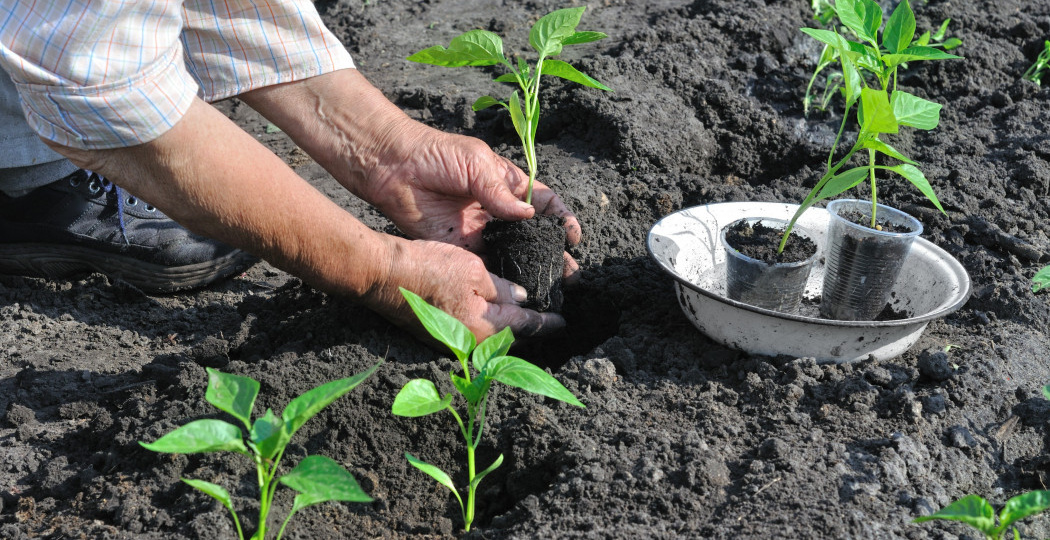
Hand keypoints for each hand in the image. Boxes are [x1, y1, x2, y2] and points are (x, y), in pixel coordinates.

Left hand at [356, 120, 582, 279]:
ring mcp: (480, 230)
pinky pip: (485, 264)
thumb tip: (529, 216)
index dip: (561, 218)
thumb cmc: (437, 155)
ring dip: (532, 268)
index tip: (574, 236)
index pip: (543, 203)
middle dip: (553, 253)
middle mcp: (497, 210)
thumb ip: (501, 193)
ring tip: (553, 287)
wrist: (394, 168)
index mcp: (507, 184)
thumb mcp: (477, 164)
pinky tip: (519, 289)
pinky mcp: (460, 247)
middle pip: (533, 235)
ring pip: (513, 253)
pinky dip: (502, 277)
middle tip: (571, 274)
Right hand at [365, 236, 565, 340]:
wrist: (383, 276)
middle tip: (548, 322)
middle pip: (510, 340)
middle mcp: (470, 342)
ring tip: (525, 320)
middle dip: (530, 331)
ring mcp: (451, 342)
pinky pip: (472, 335)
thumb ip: (501, 287)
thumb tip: (521, 299)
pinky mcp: (437, 335)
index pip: (525, 326)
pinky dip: (488, 327)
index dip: (546, 323)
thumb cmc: (428, 269)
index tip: (563, 322)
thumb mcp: (473, 270)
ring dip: (509, 331)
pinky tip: (492, 316)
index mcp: (484, 327)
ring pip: (491, 339)